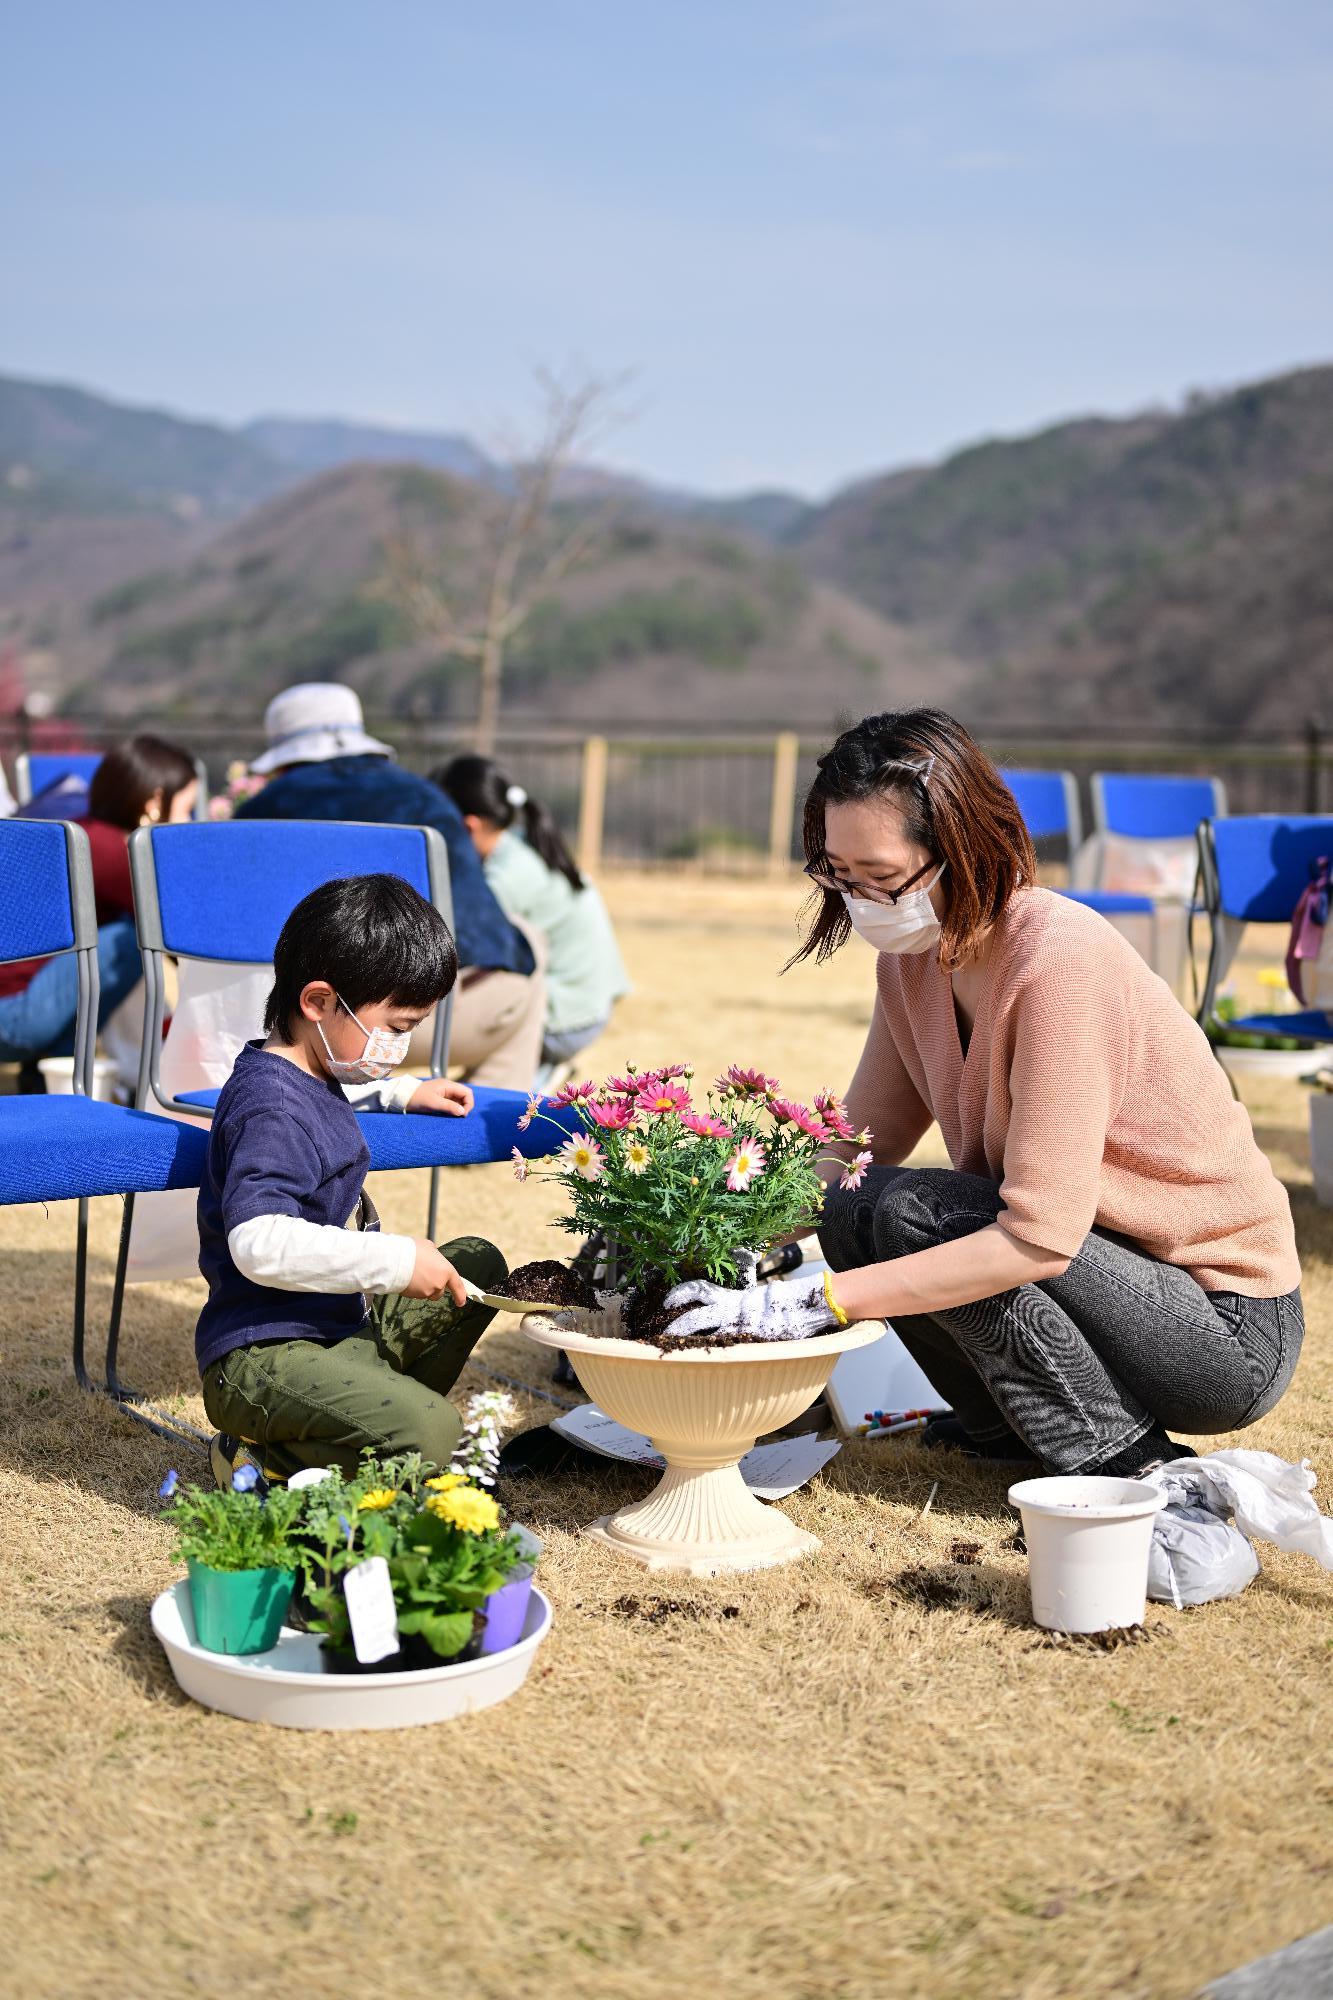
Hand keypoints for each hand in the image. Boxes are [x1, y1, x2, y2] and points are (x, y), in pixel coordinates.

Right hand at [403, 1240, 468, 1305]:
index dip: (460, 1295)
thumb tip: (433, 1258)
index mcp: (446, 1271)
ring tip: (413, 1273)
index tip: (461, 1302)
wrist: (396, 1260)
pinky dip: (413, 1288)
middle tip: (425, 1274)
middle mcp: (439, 1284)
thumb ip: (435, 1256)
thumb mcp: (429, 1247)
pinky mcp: (414, 1296)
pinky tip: (407, 1278)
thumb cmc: (413, 1250)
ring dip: (422, 1287)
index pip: (457, 1286)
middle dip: (434, 1287)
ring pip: (426, 1293)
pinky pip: (415, 1294)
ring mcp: (426, 1291)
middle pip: (439, 1292)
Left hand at [407, 1077, 473, 1115]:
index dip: (468, 1104)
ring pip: (458, 1100)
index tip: (462, 1114)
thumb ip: (449, 1106)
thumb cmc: (417, 1098)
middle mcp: (448, 1087)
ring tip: (453, 1116)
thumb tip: (463, 1112)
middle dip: (465, 1106)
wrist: (403, 1098)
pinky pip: (452, 1103)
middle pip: (464, 1096)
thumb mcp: (433, 1103)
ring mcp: (444, 1093)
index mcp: (448, 1085)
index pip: (467, 1092)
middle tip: (459, 1117)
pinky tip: (449, 1115)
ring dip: (459, 1108)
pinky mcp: (440, 1098)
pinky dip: (453, 1109)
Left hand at [661, 1272, 835, 1342]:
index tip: (666, 1302)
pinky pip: (727, 1347)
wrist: (807, 1305)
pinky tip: (702, 1362)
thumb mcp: (754, 1297)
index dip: (679, 1294)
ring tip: (672, 1350)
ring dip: (686, 1340)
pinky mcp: (753, 1338)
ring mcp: (742, 1324)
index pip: (699, 1290)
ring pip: (707, 1330)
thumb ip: (737, 1304)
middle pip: (696, 1313)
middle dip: (675, 1325)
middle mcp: (733, 1308)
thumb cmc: (782, 1302)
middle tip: (660, 1336)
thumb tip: (718, 1309)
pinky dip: (712, 1353)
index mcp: (732, 1296)